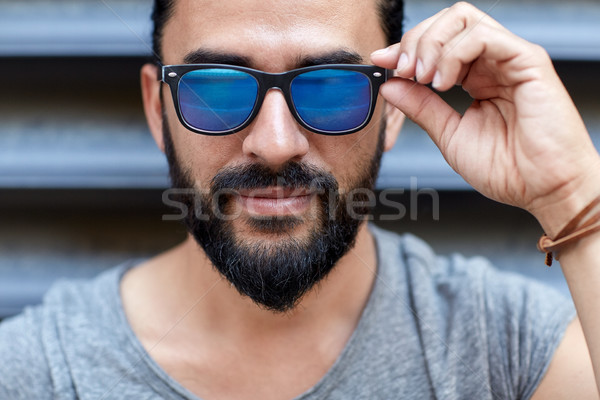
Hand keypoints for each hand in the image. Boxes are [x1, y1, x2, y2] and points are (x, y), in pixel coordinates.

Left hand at [371, 2, 599, 236]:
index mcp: (476, 78)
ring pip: (463, 19)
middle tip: (401, 69)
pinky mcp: (528, 61)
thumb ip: (421, 107)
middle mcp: (492, 63)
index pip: (437, 44)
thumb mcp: (449, 134)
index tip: (381, 62)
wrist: (543, 190)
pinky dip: (453, 53)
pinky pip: (484, 36)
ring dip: (431, 44)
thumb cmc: (507, 168)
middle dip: (415, 40)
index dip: (406, 48)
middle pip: (448, 22)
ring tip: (422, 78)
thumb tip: (390, 85)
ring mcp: (510, 59)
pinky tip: (443, 82)